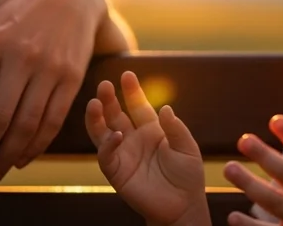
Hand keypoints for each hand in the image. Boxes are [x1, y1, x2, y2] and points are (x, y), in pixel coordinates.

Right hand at [85, 71, 210, 225]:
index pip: (137, 105)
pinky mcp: (117, 172)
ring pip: (102, 132)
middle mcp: (133, 139)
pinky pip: (106, 156)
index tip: (127, 74)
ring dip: (96, 118)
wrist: (183, 207)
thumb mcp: (187, 148)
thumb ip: (175, 128)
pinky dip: (108, 145)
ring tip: (94, 103)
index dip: (132, 90)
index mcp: (150, 129)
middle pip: (115, 114)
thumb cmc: (187, 176)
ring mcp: (123, 154)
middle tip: (105, 85)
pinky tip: (115, 136)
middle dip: (109, 99)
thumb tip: (164, 108)